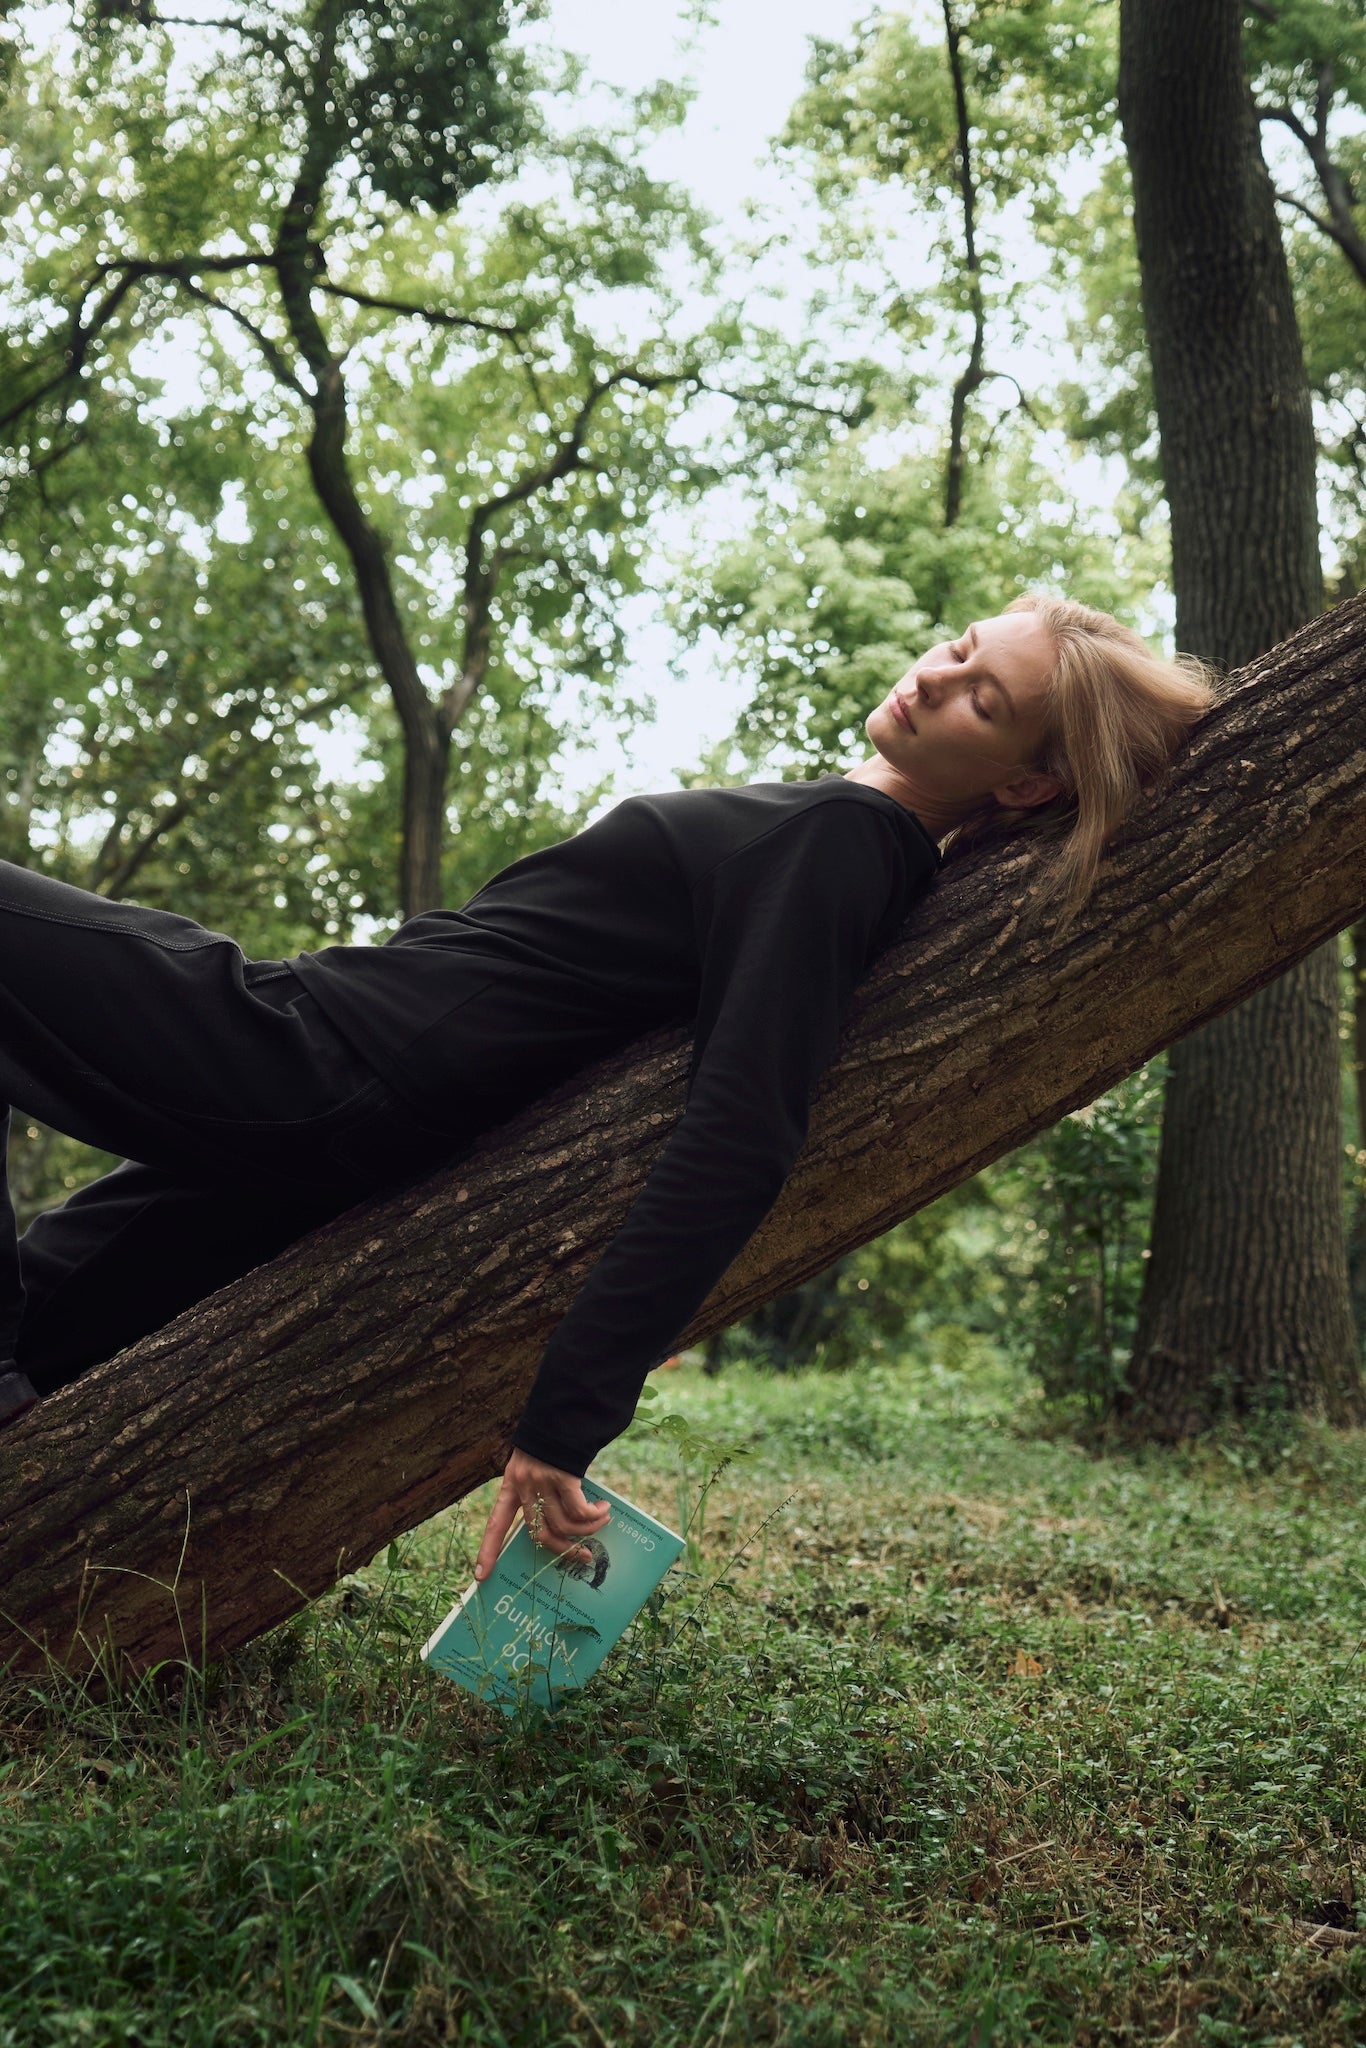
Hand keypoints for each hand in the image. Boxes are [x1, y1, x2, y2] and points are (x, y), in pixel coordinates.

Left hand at [474, 1450, 610, 1581]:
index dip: (488, 1550)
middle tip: (584, 1557)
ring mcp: (542, 1481)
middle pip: (538, 1534)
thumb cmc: (553, 1439)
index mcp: (511, 1484)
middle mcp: (523, 1486)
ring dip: (587, 1530)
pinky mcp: (563, 1476)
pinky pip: (579, 1510)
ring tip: (602, 1521)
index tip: (480, 1576)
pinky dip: (593, 1515)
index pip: (495, 1522)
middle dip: (563, 1552)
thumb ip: (541, 1490)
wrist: (563, 1410)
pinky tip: (603, 1509)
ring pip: (563, 1525)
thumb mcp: (535, 1464)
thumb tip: (564, 1524)